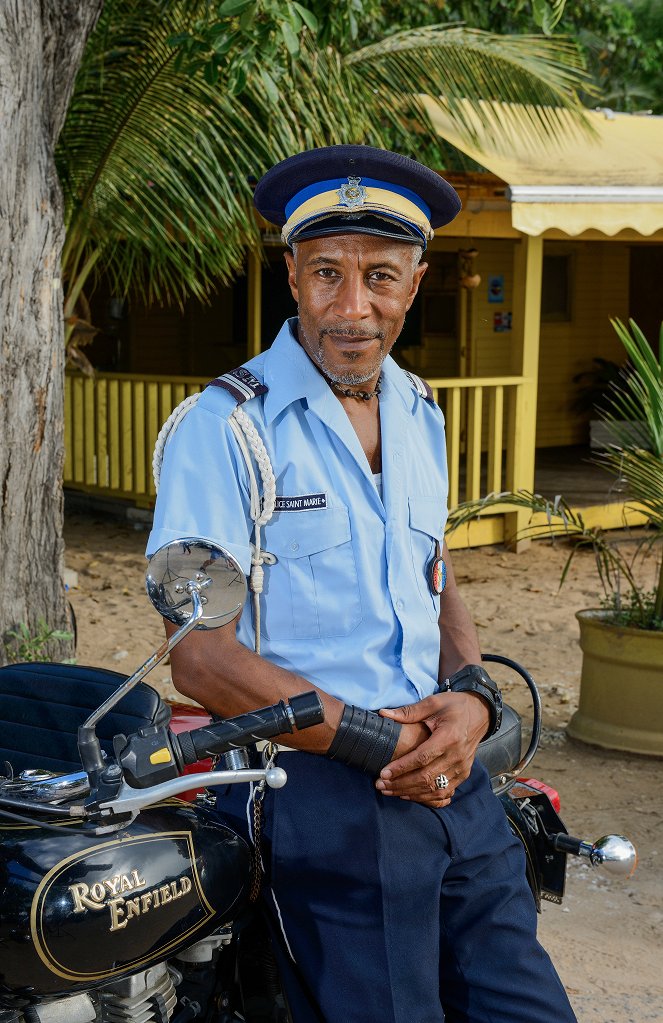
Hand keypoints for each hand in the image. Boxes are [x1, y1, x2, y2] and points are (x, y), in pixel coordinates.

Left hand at [374, 692, 488, 807]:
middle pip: (426, 777)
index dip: (402, 767)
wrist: (481, 714)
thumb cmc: (455, 706)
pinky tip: (409, 795)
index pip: (422, 757)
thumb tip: (384, 714)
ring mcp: (462, 768)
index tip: (383, 773)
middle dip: (401, 784)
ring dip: (410, 793)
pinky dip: (426, 797)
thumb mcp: (433, 702)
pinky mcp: (463, 774)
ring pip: (434, 788)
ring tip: (390, 791)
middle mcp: (457, 755)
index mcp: (449, 737)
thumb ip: (408, 711)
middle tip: (381, 785)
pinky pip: (444, 792)